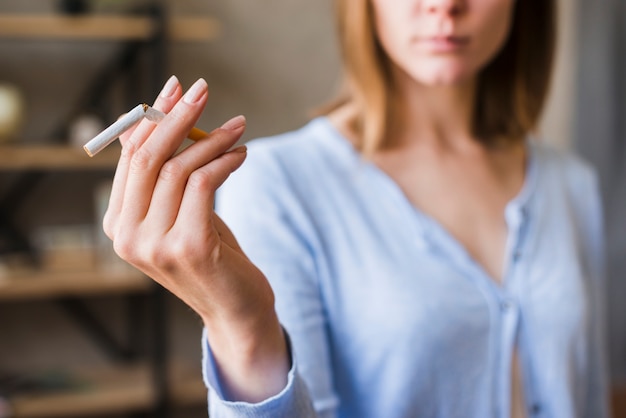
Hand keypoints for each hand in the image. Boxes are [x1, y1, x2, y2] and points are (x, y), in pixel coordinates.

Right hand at [103, 76, 288, 401]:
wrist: (236, 310)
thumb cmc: (213, 257)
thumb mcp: (182, 213)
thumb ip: (163, 176)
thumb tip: (150, 122)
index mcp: (118, 225)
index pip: (129, 158)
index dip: (151, 118)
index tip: (174, 88)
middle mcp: (127, 237)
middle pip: (148, 157)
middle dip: (177, 116)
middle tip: (202, 88)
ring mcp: (155, 245)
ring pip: (178, 167)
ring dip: (212, 138)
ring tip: (238, 126)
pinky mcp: (189, 247)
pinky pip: (203, 183)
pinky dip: (224, 161)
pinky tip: (241, 153)